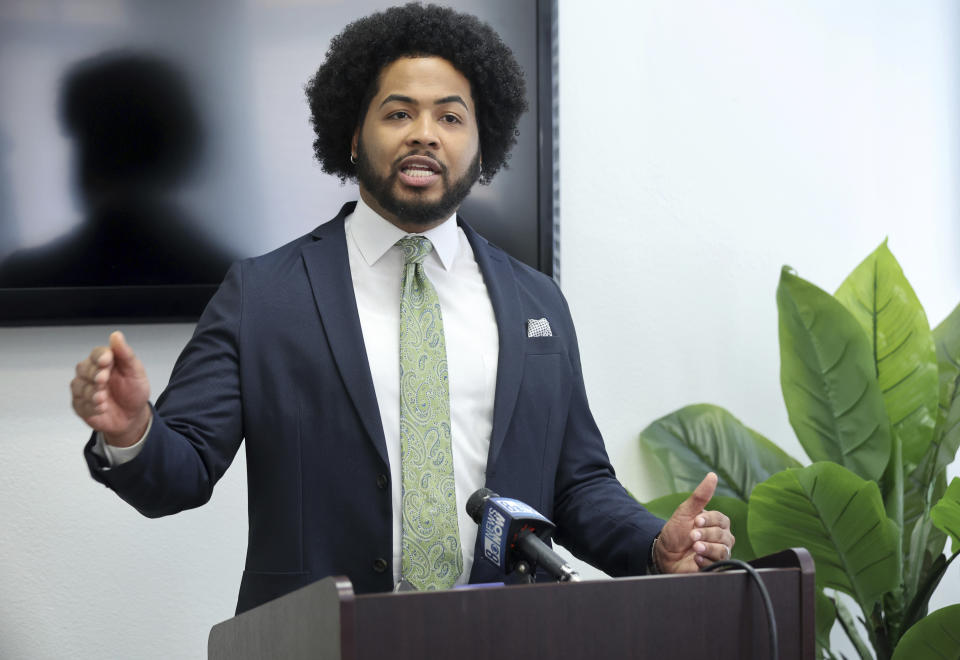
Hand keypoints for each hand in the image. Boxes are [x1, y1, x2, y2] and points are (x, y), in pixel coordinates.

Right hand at [71, 331, 151, 446]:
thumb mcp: (136, 372)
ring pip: (79, 386)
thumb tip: (116, 335)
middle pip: (84, 368)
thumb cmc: (134, 391)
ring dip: (92, 392)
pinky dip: (91, 406)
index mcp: (105, 361)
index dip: (100, 356)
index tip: (106, 360)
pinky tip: (102, 407)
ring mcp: (83, 389)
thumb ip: (126, 354)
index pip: (97, 353)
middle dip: (94, 374)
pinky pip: (79, 403)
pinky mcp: (80, 405)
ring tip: (103, 398)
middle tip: (103, 380)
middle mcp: (91, 373)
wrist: (133, 416)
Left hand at [654, 472, 734, 572]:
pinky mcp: (713, 567)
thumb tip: (712, 475)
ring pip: (723, 551)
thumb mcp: (685, 511)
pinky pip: (717, 565)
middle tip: (692, 535)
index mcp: (717, 524)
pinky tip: (696, 559)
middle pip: (724, 536)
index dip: (709, 520)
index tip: (696, 521)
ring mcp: (718, 553)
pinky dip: (706, 561)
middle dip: (706, 535)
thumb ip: (700, 496)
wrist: (664, 553)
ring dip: (707, 548)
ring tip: (695, 547)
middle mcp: (721, 539)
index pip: (722, 520)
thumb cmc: (676, 531)